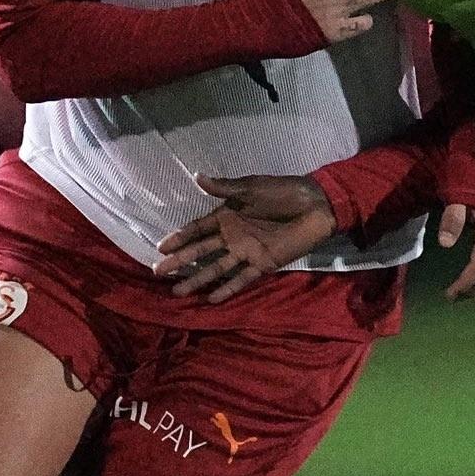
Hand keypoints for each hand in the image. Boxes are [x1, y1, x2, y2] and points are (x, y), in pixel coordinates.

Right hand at [154, 174, 337, 303]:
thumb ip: (225, 188)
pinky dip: (227, 289)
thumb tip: (196, 177)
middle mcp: (233, 236)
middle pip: (201, 251)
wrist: (316, 206)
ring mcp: (247, 252)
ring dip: (198, 279)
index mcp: (228, 215)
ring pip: (217, 268)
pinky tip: (211, 299)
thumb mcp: (252, 187)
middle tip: (158, 272)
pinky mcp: (263, 264)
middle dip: (180, 261)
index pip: (197, 229)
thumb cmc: (284, 192)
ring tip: (178, 292)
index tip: (160, 248)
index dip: (179, 238)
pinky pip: (242, 279)